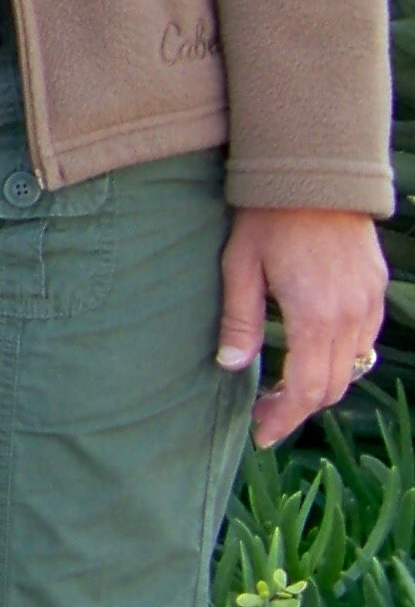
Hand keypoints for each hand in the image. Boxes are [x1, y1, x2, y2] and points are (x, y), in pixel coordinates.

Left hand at [218, 207, 390, 445]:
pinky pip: (365, 339)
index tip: (262, 433)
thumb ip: (239, 319)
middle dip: (300, 408)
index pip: (307, 388)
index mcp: (315, 316)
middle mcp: (350, 316)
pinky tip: (314, 355)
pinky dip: (342, 358)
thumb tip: (231, 366)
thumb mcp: (239, 266)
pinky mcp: (376, 289)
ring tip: (285, 390)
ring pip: (354, 365)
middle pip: (334, 386)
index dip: (285, 417)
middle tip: (266, 415)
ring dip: (323, 385)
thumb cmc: (267, 217)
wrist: (314, 174)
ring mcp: (369, 303)